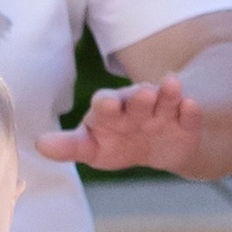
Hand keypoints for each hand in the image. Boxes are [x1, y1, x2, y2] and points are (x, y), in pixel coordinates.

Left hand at [41, 73, 206, 172]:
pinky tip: (191, 105)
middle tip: (143, 93)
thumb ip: (70, 146)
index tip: (106, 104)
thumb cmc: (118, 142)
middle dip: (139, 97)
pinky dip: (190, 110)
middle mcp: (136, 106)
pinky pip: (189, 114)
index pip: (105, 105)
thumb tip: (39, 145)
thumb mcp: (93, 147)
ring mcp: (162, 112)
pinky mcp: (186, 121)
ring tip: (171, 84)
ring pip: (165, 100)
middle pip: (136, 100)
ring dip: (167, 93)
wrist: (161, 146)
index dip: (106, 105)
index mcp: (110, 112)